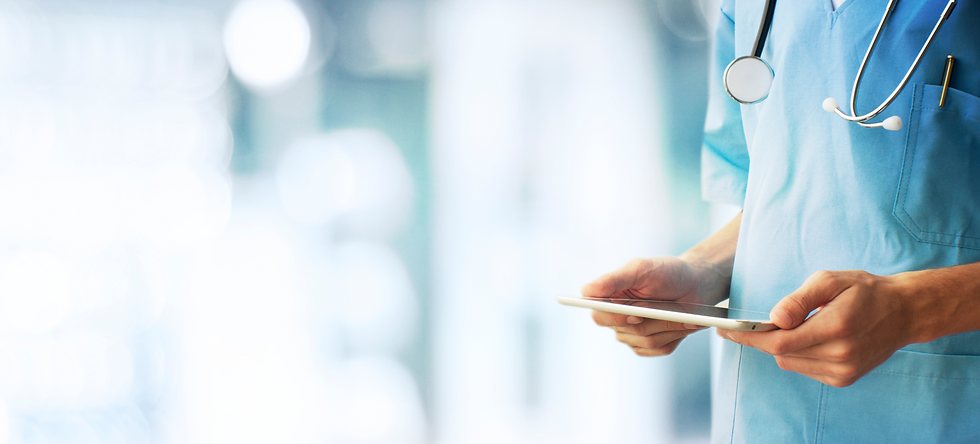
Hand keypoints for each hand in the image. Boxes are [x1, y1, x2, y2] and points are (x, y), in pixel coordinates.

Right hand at [584, 257, 727, 356]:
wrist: (695, 284)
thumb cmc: (666, 273)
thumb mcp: (640, 269)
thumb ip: (612, 280)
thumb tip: (586, 291)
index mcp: (609, 299)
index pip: (599, 316)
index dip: (615, 318)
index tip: (635, 314)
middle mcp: (617, 319)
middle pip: (626, 331)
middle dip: (651, 319)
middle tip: (666, 306)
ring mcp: (633, 334)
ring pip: (646, 340)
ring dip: (667, 324)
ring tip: (679, 310)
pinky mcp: (651, 346)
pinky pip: (660, 348)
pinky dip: (675, 334)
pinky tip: (680, 321)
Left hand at [721, 270, 915, 386]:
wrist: (903, 312)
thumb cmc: (864, 290)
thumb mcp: (830, 281)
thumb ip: (800, 299)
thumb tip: (775, 316)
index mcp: (836, 328)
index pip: (779, 341)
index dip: (748, 336)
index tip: (725, 329)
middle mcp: (840, 355)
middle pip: (781, 353)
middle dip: (760, 338)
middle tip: (744, 324)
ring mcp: (843, 371)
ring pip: (790, 362)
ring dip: (781, 346)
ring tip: (791, 325)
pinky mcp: (843, 379)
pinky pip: (804, 368)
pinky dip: (797, 354)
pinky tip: (808, 338)